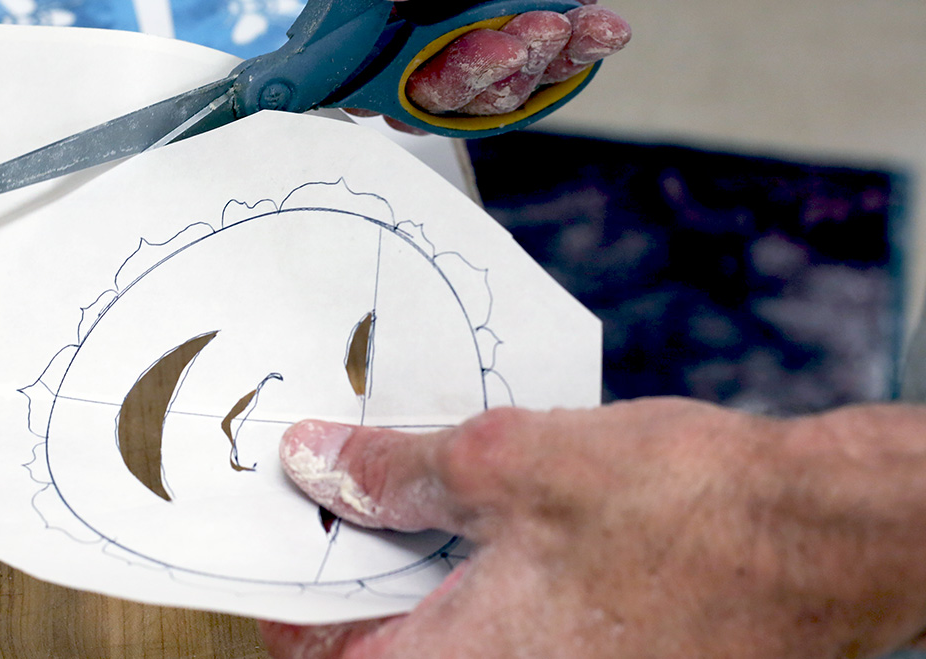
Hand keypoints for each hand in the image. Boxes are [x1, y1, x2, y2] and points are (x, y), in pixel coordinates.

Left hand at [259, 400, 925, 657]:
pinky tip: (486, 504)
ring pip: (446, 621)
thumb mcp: (510, 461)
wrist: (815, 539)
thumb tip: (315, 461)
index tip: (286, 532)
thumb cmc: (681, 511)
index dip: (292, 591)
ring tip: (414, 477)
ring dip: (418, 555)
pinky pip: (502, 617)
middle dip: (357, 558)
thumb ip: (399, 471)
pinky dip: (476, 564)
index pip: (329, 653)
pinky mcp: (591, 653)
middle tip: (344, 478)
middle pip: (387, 633)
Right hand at [297, 0, 670, 119]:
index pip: (346, 45)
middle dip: (480, 72)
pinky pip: (537, 49)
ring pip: (484, 77)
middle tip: (528, 39)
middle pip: (417, 76)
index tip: (454, 59)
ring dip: (535, 57)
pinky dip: (573, 28)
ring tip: (570, 14)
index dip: (394, 72)